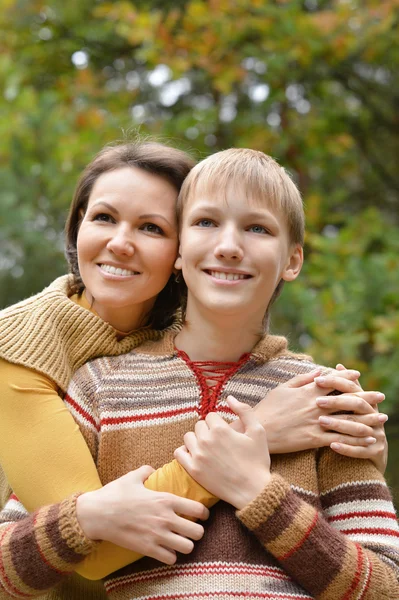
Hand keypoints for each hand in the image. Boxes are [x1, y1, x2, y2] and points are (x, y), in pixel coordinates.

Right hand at [76, 465, 208, 564]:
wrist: (96, 514)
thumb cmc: (114, 494)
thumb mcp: (132, 476)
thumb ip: (146, 470)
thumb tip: (151, 469)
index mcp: (165, 499)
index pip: (198, 509)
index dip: (204, 513)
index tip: (201, 515)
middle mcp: (165, 518)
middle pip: (198, 532)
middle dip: (197, 531)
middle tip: (191, 529)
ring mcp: (157, 535)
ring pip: (187, 548)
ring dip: (185, 545)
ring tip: (179, 541)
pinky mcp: (147, 548)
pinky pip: (170, 559)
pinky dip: (171, 556)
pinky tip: (166, 549)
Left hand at [175, 397, 270, 509]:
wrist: (254, 491)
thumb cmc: (257, 461)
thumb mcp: (258, 431)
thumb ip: (244, 410)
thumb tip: (229, 397)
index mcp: (220, 429)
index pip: (211, 416)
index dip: (220, 423)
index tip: (226, 433)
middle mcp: (206, 440)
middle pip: (199, 425)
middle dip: (208, 430)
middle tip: (219, 442)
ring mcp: (198, 455)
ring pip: (188, 437)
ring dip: (196, 440)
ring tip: (208, 448)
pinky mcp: (193, 470)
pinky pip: (179, 453)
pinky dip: (185, 451)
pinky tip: (195, 455)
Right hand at [231, 364, 387, 471]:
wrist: (256, 430)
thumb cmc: (267, 408)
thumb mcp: (282, 389)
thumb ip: (301, 380)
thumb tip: (318, 372)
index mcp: (307, 392)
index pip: (332, 381)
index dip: (347, 377)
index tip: (359, 376)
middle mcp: (315, 405)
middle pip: (346, 399)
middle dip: (366, 397)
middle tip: (380, 396)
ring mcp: (316, 422)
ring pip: (347, 420)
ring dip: (367, 419)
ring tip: (380, 418)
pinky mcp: (314, 439)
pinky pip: (339, 439)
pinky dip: (356, 439)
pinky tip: (368, 439)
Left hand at [318, 363, 387, 472]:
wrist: (372, 451)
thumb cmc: (356, 421)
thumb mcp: (353, 404)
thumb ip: (346, 386)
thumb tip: (338, 365)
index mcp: (367, 402)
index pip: (352, 387)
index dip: (336, 382)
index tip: (317, 380)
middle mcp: (374, 415)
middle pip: (356, 404)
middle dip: (337, 402)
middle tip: (318, 401)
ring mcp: (376, 433)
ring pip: (357, 427)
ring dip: (338, 424)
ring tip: (321, 422)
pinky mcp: (375, 452)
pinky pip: (360, 451)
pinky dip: (346, 448)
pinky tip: (332, 445)